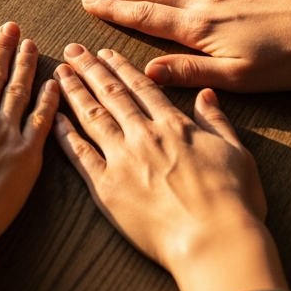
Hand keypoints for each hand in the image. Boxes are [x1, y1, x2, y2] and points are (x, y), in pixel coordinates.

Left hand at [51, 46, 287, 290]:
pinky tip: (55, 119)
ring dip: (74, 93)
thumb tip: (207, 94)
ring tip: (60, 74)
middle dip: (90, 69)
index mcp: (174, 125)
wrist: (214, 240)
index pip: (141, 87)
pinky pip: (80, 155)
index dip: (121, 67)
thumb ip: (217, 121)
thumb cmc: (232, 201)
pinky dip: (66, 135)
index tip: (105, 52)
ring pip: (92, 117)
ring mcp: (122, 160)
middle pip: (111, 94)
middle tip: (71, 50)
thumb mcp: (235, 152)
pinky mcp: (106, 188)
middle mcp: (144, 135)